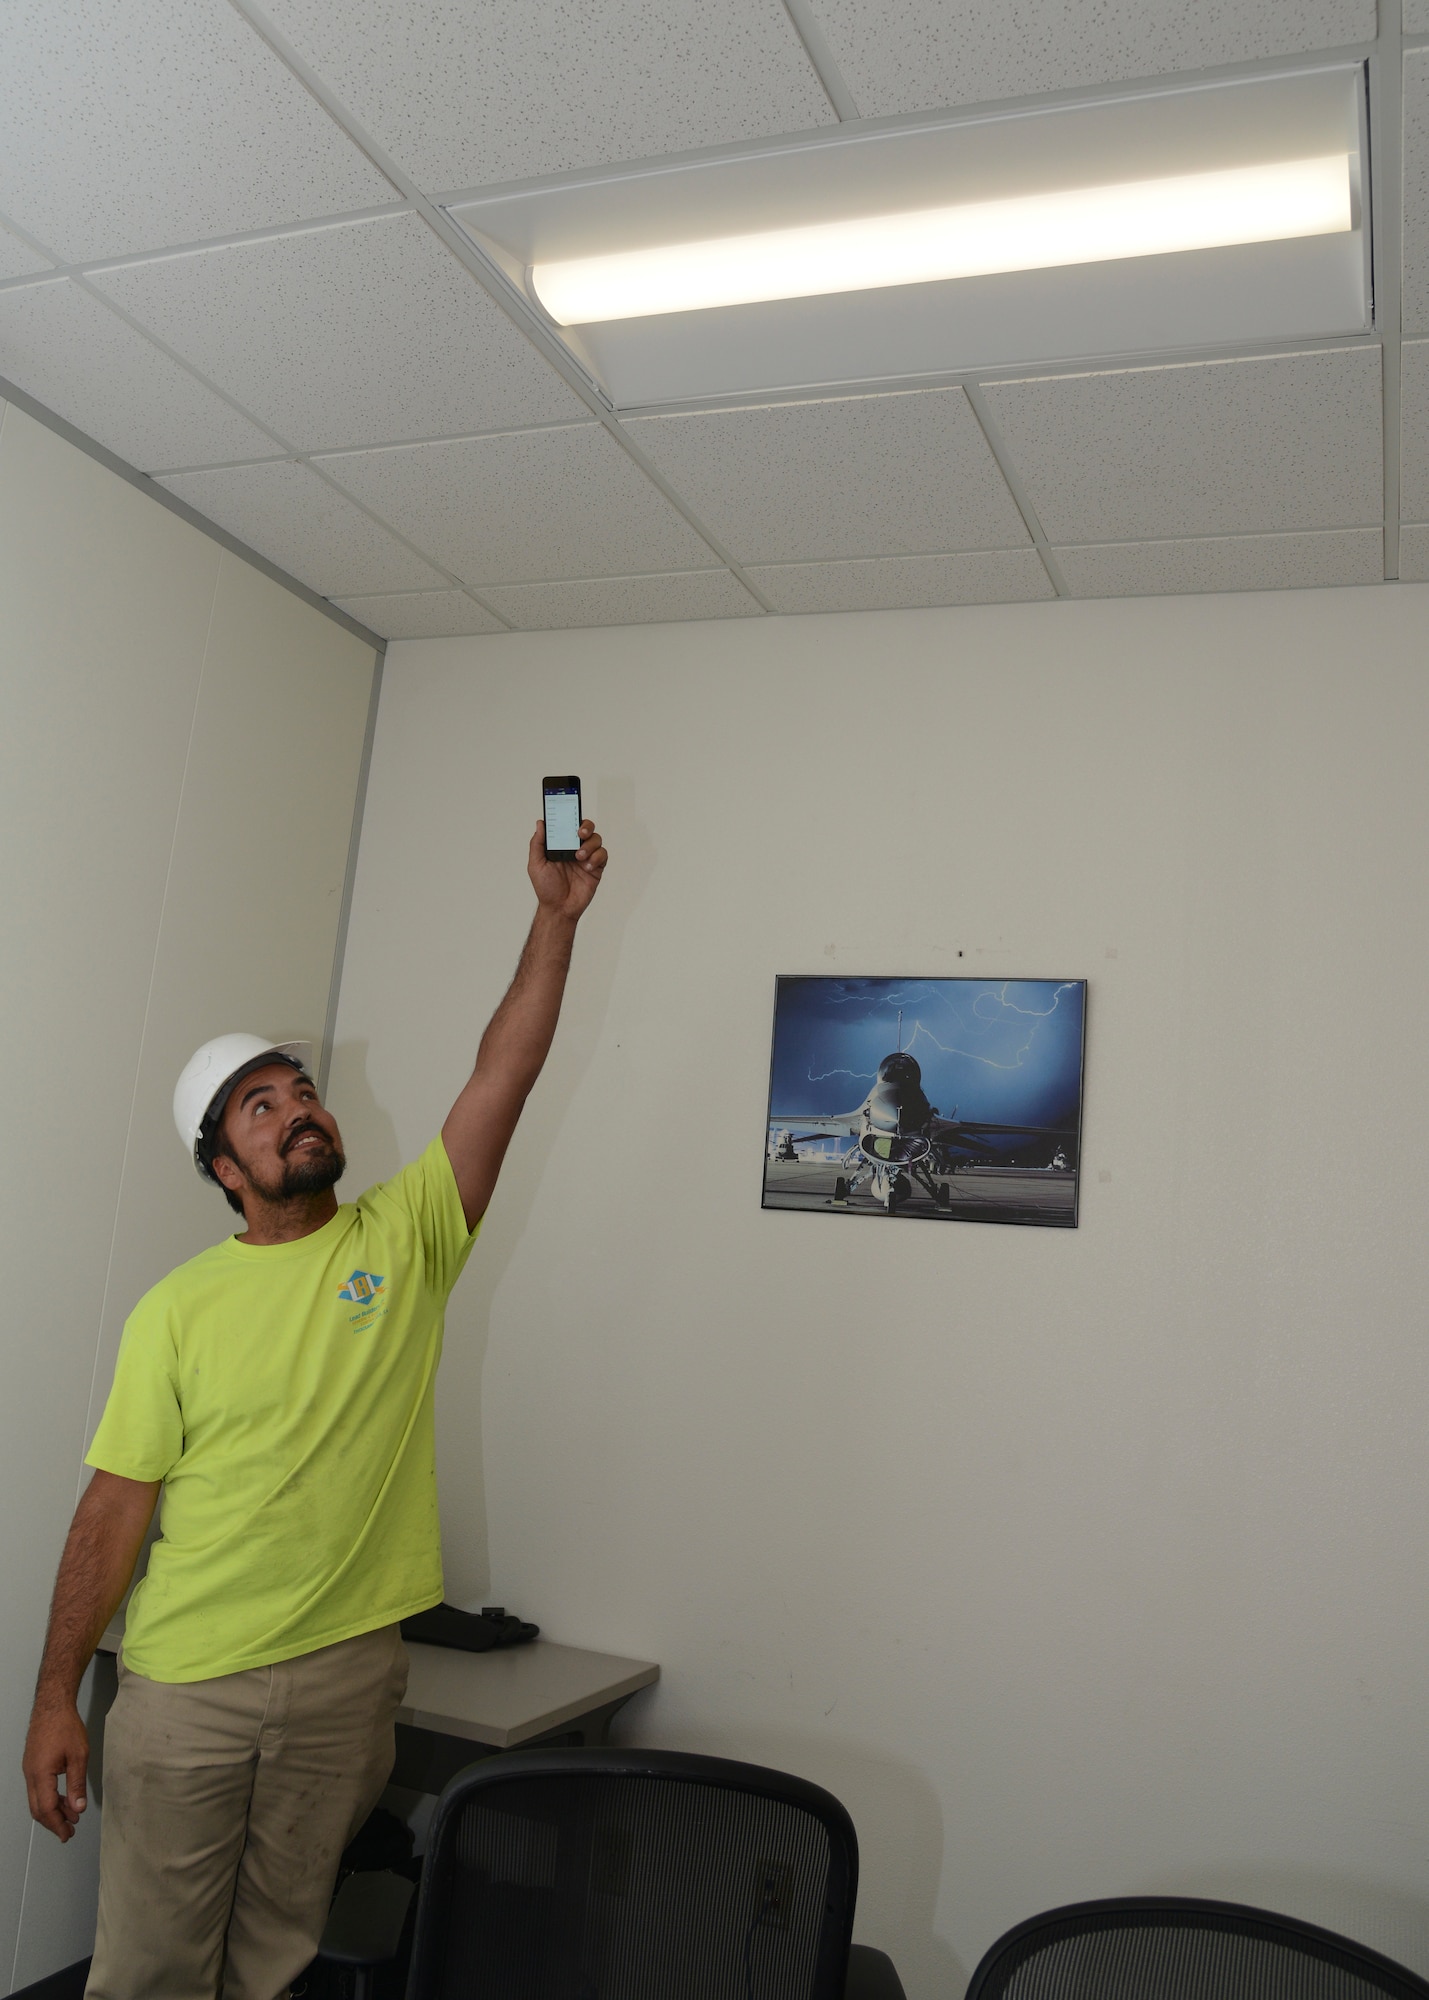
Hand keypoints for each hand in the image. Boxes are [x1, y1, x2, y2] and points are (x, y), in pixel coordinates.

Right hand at [24, 1696, 88, 1841]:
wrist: (52, 1706)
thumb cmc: (66, 1727)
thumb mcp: (78, 1756)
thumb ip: (77, 1784)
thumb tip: (78, 1808)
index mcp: (41, 1775)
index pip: (47, 1809)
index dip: (58, 1824)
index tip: (67, 1834)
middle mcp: (31, 1775)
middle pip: (38, 1809)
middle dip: (54, 1822)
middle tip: (69, 1831)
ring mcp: (29, 1770)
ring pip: (37, 1800)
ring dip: (53, 1811)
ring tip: (71, 1816)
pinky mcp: (32, 1765)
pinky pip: (38, 1789)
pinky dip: (50, 1798)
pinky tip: (64, 1799)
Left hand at [528, 819, 606, 920]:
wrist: (559, 908)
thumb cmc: (546, 888)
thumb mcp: (536, 864)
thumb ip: (537, 843)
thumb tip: (541, 823)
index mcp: (560, 845)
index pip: (568, 825)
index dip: (571, 816)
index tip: (570, 811)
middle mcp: (574, 848)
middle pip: (586, 828)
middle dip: (586, 827)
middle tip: (580, 834)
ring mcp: (587, 857)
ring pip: (596, 840)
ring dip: (590, 845)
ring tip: (579, 857)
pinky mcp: (596, 868)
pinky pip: (602, 855)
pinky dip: (596, 858)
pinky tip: (587, 866)